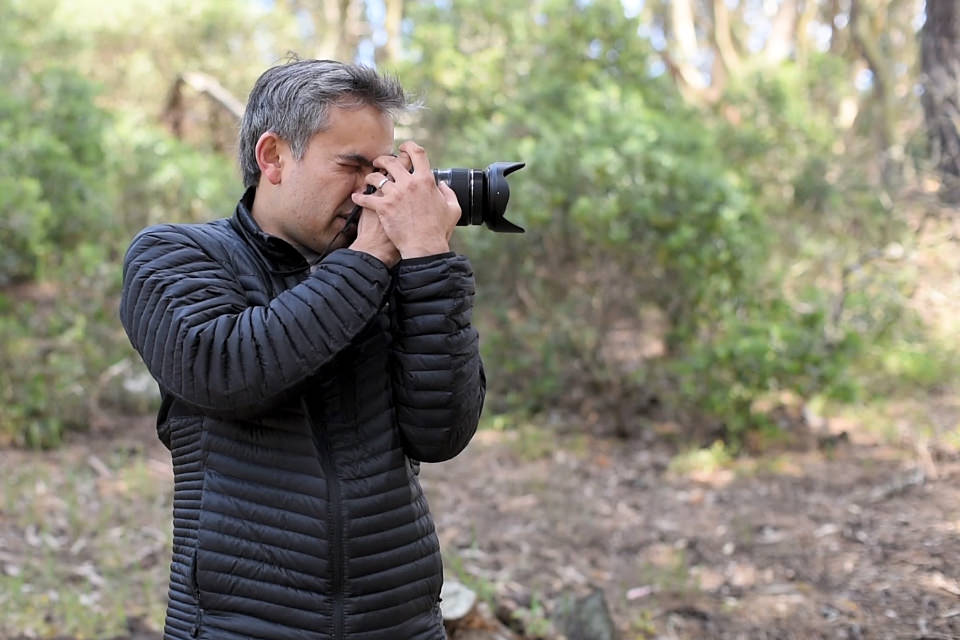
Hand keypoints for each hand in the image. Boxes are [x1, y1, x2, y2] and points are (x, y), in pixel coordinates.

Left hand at [351, 141, 459, 259]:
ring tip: (368, 180)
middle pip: (391, 161)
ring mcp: (395, 195)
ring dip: (370, 177)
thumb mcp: (452, 209)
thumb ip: (449, 193)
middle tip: (379, 162)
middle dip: (383, 159)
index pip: (417, 153)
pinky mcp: (383, 207)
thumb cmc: (439, 231)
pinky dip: (359, 197)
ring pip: (376, 177)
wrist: (424, 248)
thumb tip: (443, 185)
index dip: (408, 146)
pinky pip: (366, 198)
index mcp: (426, 180)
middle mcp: (409, 184)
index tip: (403, 148)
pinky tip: (356, 197)